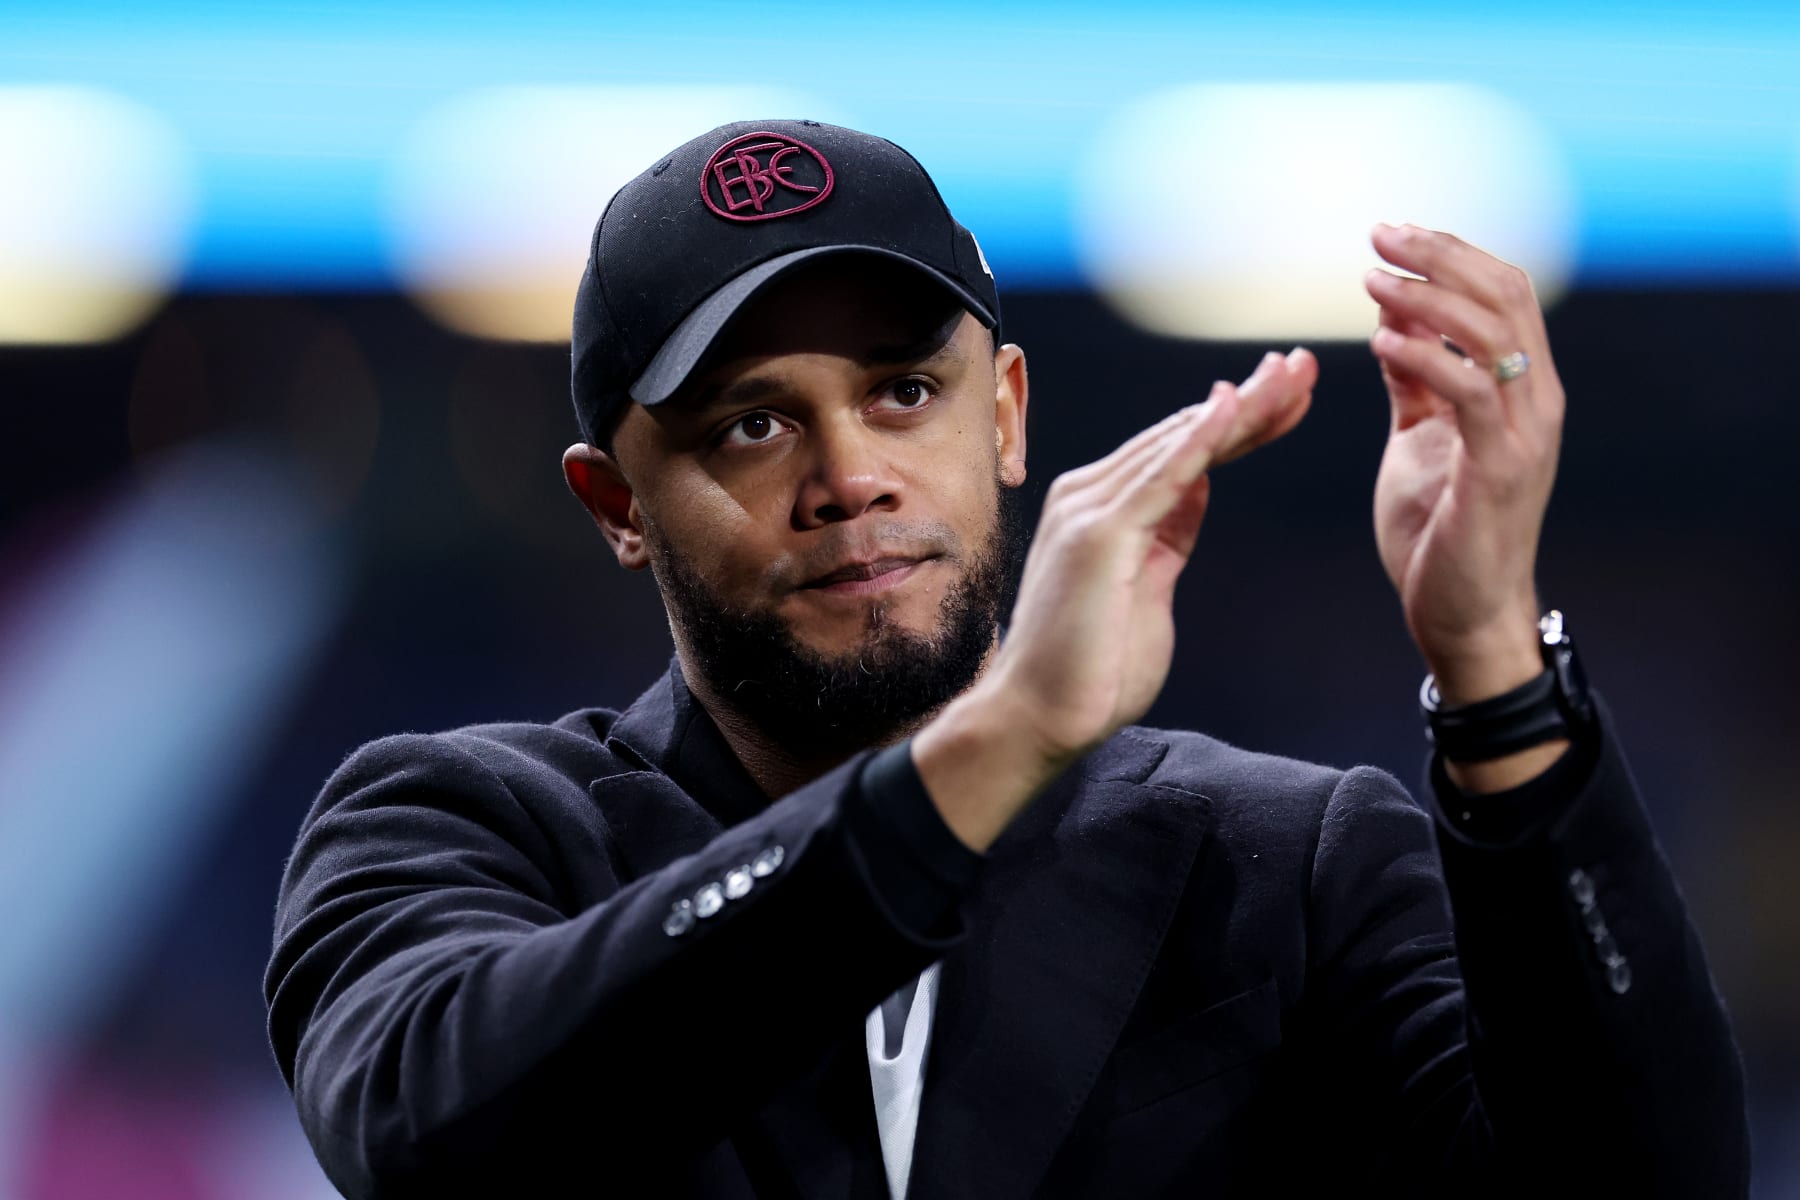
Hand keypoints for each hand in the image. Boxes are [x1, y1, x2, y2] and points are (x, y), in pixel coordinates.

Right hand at [915, 348, 1316, 848]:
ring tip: (1289, 374)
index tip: (1291, 397)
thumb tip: (1200, 487)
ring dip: (1238, 407)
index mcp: (1104, 508)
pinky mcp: (1098, 535)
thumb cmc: (1091, 668)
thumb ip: (1171, 535)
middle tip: (1302, 364)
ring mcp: (1089, 511)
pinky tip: (1231, 405)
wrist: (1040, 718)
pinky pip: (1159, 476)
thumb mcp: (1150, 586)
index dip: (1239, 422)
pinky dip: (1197, 439)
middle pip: (1182, 435)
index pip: (1182, 452)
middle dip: (1249, 400)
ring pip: (1177, 445)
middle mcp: (1089, 496)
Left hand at [1365, 224, 1563, 706]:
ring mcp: (1524, 433)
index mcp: (1520, 388)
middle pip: (1504, 295)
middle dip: (1441, 254)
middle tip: (1380, 234)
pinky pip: (1471, 393)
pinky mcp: (1500, 468)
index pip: (1502, 292)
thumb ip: (1414, 382)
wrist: (1461, 615)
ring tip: (1371, 280)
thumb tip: (1393, 324)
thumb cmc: (1439, 529)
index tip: (1393, 233)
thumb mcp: (1419, 438)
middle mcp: (1536, 400)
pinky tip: (1381, 339)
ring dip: (1427, 297)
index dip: (1451, 253)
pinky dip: (1427, 357)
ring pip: (1492, 333)